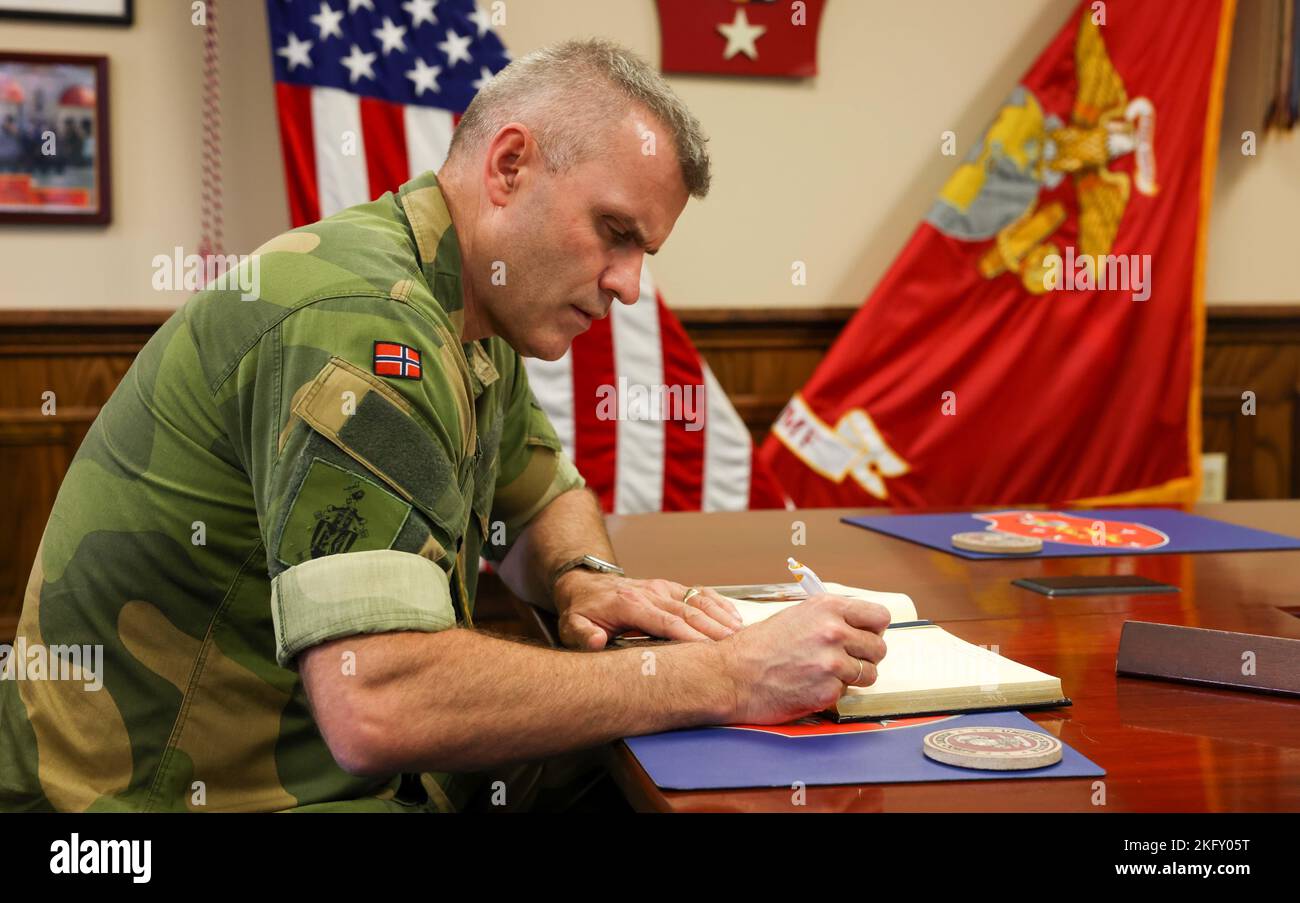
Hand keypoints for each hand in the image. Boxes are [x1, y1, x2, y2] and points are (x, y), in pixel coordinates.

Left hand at [552, 570, 744, 649]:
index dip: (687, 634)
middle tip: (733, 646)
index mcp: (628, 604)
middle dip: (712, 628)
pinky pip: (698, 592)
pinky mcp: (670, 587)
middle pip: (687, 610)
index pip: (663, 620)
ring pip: (697, 599)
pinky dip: (718, 603)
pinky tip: (734, 616)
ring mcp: (662, 587)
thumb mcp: (571, 626)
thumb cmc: (582, 611)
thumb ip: (582, 635)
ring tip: (740, 633)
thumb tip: (596, 642)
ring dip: (720, 615)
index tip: (707, 649)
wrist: (585, 585)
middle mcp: (649, 592)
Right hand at [716, 593, 890, 723]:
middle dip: (865, 656)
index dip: (873, 629)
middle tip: (844, 659)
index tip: (865, 636)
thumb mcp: (796, 615)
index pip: (880, 616)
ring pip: (869, 673)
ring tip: (826, 674)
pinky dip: (832, 692)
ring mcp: (832, 663)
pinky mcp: (828, 691)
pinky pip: (847, 693)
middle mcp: (834, 632)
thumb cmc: (758, 646)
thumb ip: (830, 618)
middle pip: (879, 648)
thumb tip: (856, 626)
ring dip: (853, 677)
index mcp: (828, 608)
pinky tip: (811, 685)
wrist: (732, 675)